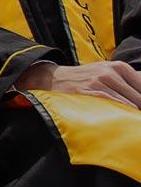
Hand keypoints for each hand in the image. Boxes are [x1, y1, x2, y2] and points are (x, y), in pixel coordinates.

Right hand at [18, 60, 140, 108]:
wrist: (53, 78)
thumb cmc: (84, 78)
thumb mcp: (106, 71)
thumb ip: (127, 80)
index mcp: (118, 66)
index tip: (138, 109)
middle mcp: (110, 71)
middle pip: (138, 97)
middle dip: (139, 108)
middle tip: (135, 117)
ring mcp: (98, 81)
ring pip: (128, 103)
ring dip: (130, 113)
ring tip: (129, 120)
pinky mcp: (88, 91)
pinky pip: (112, 104)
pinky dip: (119, 112)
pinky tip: (119, 118)